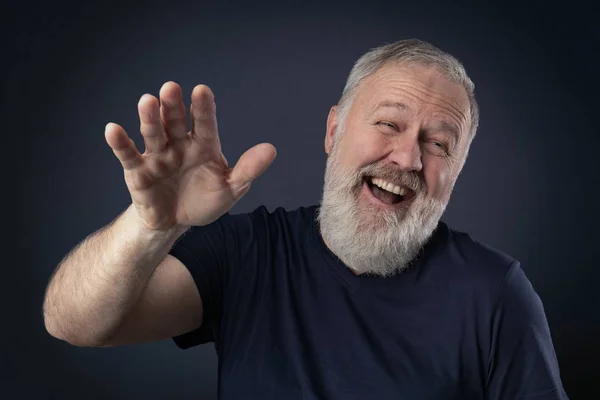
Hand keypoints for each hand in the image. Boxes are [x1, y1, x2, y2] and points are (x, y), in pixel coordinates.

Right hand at [105, 82, 276, 230]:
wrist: (176, 222)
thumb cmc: (204, 200)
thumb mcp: (230, 188)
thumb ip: (248, 170)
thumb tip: (271, 150)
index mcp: (204, 145)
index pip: (204, 123)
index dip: (203, 108)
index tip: (202, 91)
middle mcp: (179, 144)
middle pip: (175, 122)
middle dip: (173, 106)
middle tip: (171, 88)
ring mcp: (157, 156)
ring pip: (153, 133)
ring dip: (149, 118)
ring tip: (147, 101)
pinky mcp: (138, 171)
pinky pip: (128, 155)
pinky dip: (120, 143)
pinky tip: (113, 129)